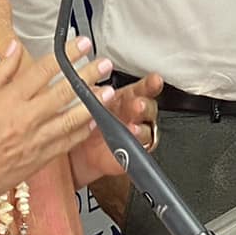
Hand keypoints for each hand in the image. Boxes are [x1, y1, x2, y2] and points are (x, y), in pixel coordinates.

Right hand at [0, 41, 96, 212]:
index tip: (81, 43)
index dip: (66, 54)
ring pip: (73, 118)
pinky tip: (95, 121)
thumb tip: (15, 46)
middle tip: (105, 63)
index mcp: (9, 100)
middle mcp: (26, 118)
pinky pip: (68, 142)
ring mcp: (36, 140)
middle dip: (88, 75)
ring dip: (94, 103)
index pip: (44, 70)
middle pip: (65, 92)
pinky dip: (83, 131)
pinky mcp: (41, 159)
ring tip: (109, 90)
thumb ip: (0, 71)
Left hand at [71, 70, 162, 185]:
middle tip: (138, 104)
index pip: (141, 90)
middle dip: (144, 106)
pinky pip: (137, 152)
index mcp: (125, 99)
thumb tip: (87, 82)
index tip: (155, 79)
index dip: (150, 85)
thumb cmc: (88, 121)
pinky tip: (127, 146)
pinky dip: (133, 149)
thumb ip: (91, 92)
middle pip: (148, 109)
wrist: (80, 150)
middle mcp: (133, 116)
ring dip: (140, 129)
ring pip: (146, 131)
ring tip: (132, 128)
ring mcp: (134, 136)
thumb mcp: (87, 101)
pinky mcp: (130, 154)